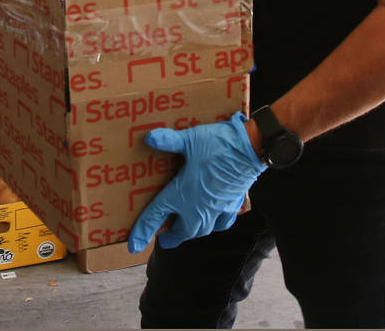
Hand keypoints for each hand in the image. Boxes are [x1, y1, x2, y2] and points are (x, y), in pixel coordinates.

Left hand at [127, 113, 265, 252]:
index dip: (142, 232)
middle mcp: (198, 208)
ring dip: (190, 233)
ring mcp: (217, 209)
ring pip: (201, 231)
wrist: (252, 150)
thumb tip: (149, 138)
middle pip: (181, 232)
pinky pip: (221, 223)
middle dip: (170, 238)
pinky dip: (213, 226)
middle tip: (162, 240)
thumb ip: (168, 140)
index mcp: (181, 194)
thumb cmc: (218, 145)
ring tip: (183, 231)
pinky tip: (213, 222)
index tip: (132, 246)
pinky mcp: (232, 205)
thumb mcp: (189, 139)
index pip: (155, 217)